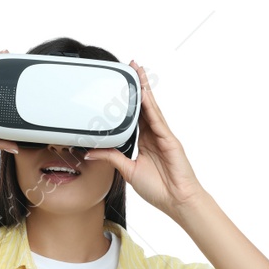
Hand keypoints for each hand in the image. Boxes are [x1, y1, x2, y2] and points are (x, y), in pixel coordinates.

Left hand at [85, 61, 205, 218]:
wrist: (177, 201)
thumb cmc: (158, 189)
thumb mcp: (128, 171)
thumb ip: (111, 158)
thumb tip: (91, 151)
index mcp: (145, 141)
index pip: (134, 115)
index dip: (128, 100)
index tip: (121, 85)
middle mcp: (154, 135)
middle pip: (144, 105)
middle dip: (137, 86)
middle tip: (130, 67)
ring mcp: (163, 135)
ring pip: (151, 107)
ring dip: (144, 89)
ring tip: (137, 71)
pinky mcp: (169, 140)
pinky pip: (157, 120)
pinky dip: (150, 106)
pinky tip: (144, 94)